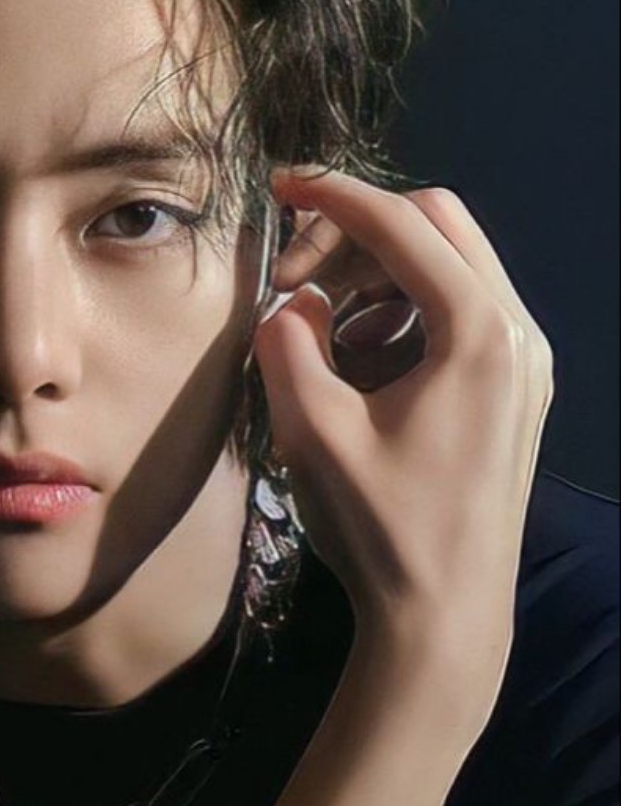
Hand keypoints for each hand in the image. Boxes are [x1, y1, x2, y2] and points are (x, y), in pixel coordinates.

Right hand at [253, 172, 554, 693]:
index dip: (333, 196)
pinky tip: (360, 362)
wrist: (445, 619)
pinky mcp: (517, 390)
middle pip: (439, 224)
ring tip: (321, 328)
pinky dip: (406, 312)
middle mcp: (519, 334)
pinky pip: (462, 313)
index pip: (402, 224)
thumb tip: (289, 302)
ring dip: (380, 274)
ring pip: (453, 265)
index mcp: (480, 335)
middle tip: (293, 271)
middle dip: (358, 231)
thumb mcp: (313, 433)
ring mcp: (526, 363)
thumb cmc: (383, 532)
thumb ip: (289, 344)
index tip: (279, 186)